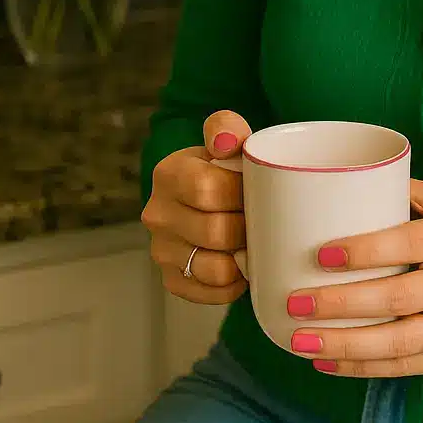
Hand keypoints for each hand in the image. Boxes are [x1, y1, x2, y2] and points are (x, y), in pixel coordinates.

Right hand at [142, 110, 250, 304]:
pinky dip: (235, 284)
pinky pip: (212, 293)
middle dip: (248, 228)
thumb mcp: (228, 140)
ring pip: (216, 269)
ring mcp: (162, 251)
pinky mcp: (173, 280)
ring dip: (243, 260)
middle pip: (216, 232)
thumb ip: (227, 128)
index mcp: (168, 174)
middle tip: (265, 220)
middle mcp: (156, 214)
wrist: (213, 197)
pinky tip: (242, 266)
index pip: (207, 190)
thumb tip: (224, 143)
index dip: (243, 194)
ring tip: (255, 242)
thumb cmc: (227, 169)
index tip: (260, 190)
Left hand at [284, 179, 422, 375]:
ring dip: (344, 345)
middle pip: (397, 298)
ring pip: (399, 342)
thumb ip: (407, 194)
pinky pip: (407, 367)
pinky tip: (328, 362)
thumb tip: (347, 183)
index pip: (408, 243)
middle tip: (295, 301)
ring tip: (299, 341)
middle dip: (340, 304)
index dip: (364, 251)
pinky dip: (363, 367)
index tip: (321, 253)